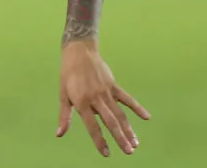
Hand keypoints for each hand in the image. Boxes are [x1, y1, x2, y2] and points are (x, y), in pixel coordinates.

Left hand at [57, 41, 149, 156]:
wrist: (79, 52)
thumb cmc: (68, 75)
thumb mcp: (63, 95)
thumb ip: (64, 116)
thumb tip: (59, 134)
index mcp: (81, 102)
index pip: (92, 126)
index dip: (99, 140)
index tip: (106, 153)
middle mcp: (95, 98)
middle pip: (110, 121)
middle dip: (120, 138)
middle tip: (129, 152)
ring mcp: (106, 91)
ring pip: (120, 113)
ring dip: (128, 129)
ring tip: (135, 143)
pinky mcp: (113, 85)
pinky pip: (127, 98)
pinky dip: (137, 108)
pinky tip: (147, 117)